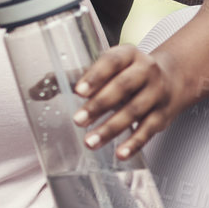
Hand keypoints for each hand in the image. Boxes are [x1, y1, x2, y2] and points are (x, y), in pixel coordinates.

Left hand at [71, 45, 191, 159]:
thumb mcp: (107, 68)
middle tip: (78, 120)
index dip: (95, 76)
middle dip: (99, 104)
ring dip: (111, 128)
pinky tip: (120, 153)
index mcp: (128, 54)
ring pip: (134, 111)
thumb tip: (36, 89)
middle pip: (123, 87)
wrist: (172, 79)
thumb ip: (74, 77)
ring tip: (90, 141)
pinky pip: (148, 130)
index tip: (78, 91)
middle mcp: (146, 71)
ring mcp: (157, 93)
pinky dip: (134, 143)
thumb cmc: (128, 74)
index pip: (112, 62)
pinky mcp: (163, 115)